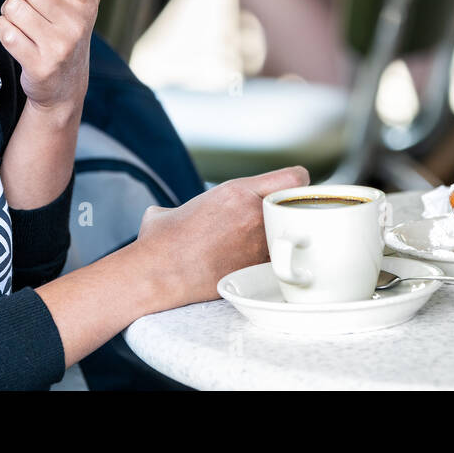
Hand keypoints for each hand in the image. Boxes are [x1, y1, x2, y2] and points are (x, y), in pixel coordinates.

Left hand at [0, 0, 129, 112]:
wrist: (64, 87)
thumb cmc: (69, 31)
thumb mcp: (87, 1)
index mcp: (85, 3)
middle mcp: (76, 24)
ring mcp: (59, 46)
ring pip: (11, 9)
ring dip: (8, 13)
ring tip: (22, 23)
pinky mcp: (40, 65)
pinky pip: (5, 32)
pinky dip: (4, 31)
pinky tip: (18, 40)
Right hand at [135, 166, 309, 308]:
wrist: (155, 274)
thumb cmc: (159, 242)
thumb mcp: (171, 210)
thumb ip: (186, 208)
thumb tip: (173, 216)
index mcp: (238, 192)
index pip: (295, 178)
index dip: (297, 185)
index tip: (292, 193)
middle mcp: (255, 216)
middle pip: (298, 208)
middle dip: (295, 214)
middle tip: (285, 222)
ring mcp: (258, 246)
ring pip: (294, 237)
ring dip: (288, 240)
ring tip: (277, 246)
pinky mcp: (255, 273)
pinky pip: (279, 264)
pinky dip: (277, 266)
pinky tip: (267, 269)